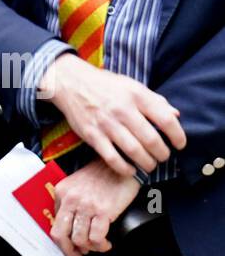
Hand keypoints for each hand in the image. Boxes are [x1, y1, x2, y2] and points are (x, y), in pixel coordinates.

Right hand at [40, 53, 185, 175]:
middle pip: (150, 139)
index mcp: (137, 96)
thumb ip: (155, 101)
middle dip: (161, 153)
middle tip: (164, 157)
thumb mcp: (134, 86)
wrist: (74, 84)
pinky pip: (112, 158)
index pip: (165, 118)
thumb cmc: (107, 86)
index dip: (177, 135)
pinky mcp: (93, 137)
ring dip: (146, 163)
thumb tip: (175, 115)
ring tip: (150, 165)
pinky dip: (124, 168)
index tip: (180, 144)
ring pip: (133, 151)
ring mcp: (108, 125)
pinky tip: (130, 170)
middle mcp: (124, 110)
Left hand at [49, 159, 141, 255]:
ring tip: (97, 246)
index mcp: (62, 192)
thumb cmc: (104, 174)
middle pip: (61, 236)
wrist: (125, 161)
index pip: (54, 226)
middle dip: (69, 251)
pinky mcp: (103, 210)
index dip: (62, 242)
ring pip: (79, 240)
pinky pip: (96, 238)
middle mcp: (72, 199)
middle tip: (79, 255)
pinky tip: (106, 244)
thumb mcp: (78, 183)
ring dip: (89, 248)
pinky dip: (101, 246)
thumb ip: (69, 202)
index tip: (69, 248)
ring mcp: (87, 205)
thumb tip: (68, 228)